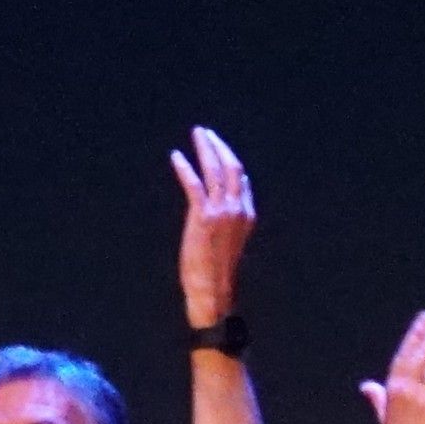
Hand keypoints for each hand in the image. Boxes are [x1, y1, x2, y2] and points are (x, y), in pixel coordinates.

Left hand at [170, 126, 254, 329]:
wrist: (213, 290)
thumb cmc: (215, 273)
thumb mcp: (227, 243)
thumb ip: (229, 223)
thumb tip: (224, 211)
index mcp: (248, 214)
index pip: (242, 180)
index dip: (230, 161)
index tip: (218, 149)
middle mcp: (239, 208)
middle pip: (233, 167)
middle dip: (219, 146)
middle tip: (205, 133)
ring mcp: (223, 211)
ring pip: (216, 170)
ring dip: (205, 149)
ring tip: (197, 134)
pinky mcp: (203, 217)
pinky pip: (194, 185)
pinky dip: (185, 168)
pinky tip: (176, 157)